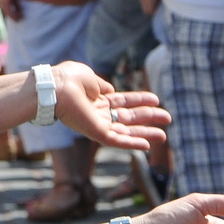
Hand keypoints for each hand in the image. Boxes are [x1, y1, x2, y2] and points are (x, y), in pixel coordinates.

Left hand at [0, 0, 22, 22]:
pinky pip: (10, 12)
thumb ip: (17, 5)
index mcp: (4, 4)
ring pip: (9, 14)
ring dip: (15, 17)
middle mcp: (2, 5)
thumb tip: (21, 11)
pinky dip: (14, 15)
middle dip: (15, 18)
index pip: (8, 12)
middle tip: (20, 20)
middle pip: (9, 15)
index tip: (19, 17)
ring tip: (21, 18)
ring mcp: (3, 5)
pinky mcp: (5, 4)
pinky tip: (19, 15)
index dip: (14, 15)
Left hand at [50, 61, 169, 147]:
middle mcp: (98, 113)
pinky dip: (133, 143)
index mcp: (96, 99)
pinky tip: (147, 146)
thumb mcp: (89, 77)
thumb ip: (102, 85)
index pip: (122, 101)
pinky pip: (118, 141)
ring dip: (146, 134)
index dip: (140, 100)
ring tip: (164, 136)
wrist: (55, 89)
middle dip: (149, 117)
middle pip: (129, 117)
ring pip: (127, 132)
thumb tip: (111, 91)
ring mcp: (98, 125)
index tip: (156, 99)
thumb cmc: (68, 79)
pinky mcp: (97, 134)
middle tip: (168, 118)